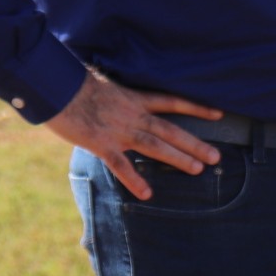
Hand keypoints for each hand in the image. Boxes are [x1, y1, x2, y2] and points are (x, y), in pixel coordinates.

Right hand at [46, 72, 222, 199]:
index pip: (173, 101)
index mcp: (135, 98)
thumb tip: (120, 94)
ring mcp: (119, 130)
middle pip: (170, 130)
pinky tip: (147, 194)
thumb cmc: (76, 82)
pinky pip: (121, 165)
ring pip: (155, 146)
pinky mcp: (101, 143)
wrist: (57, 86)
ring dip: (177, 158)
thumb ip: (118, 93)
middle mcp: (133, 115)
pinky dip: (134, 180)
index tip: (218, 114)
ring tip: (197, 170)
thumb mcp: (105, 82)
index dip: (196, 108)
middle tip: (216, 156)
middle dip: (194, 143)